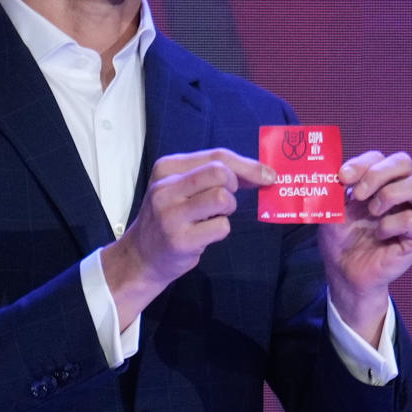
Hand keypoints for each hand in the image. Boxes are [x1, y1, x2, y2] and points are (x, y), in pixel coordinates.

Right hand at [102, 148, 275, 325]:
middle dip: (235, 185)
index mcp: (167, 168)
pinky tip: (205, 233)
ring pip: (222, 198)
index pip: (217, 156)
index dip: (249, 166)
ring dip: (228, 209)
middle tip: (228, 199)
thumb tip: (261, 172)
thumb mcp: (182, 186)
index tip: (268, 175)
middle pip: (220, 173)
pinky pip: (221, 227)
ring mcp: (171, 215)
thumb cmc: (172, 216)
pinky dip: (221, 230)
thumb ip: (213, 174)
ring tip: (214, 216)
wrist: (142, 255)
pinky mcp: (180, 240)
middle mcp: (165, 188)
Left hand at [320, 150, 411, 342]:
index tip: (341, 178)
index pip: (380, 158)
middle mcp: (405, 193)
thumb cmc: (342, 237)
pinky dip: (392, 225)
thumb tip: (337, 173)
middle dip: (377, 174)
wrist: (344, 272)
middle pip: (405, 162)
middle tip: (357, 194)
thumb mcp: (333, 208)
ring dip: (391, 193)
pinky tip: (380, 235)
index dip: (361, 164)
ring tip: (373, 212)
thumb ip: (336, 188)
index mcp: (383, 182)